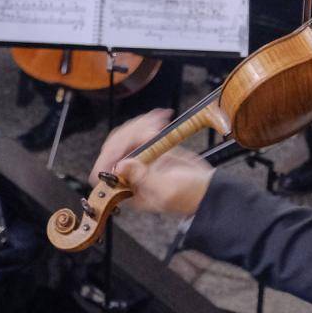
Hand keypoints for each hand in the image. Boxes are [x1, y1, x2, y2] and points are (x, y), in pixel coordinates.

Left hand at [91, 109, 214, 217]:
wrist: (207, 187)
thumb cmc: (189, 194)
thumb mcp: (167, 189)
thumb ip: (143, 178)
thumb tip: (120, 166)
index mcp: (127, 190)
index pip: (103, 172)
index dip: (110, 155)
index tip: (128, 143)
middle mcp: (128, 175)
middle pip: (113, 148)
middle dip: (130, 134)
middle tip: (151, 130)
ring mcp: (138, 160)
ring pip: (124, 135)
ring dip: (140, 124)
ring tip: (159, 121)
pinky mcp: (149, 148)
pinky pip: (139, 130)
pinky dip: (148, 121)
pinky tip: (162, 118)